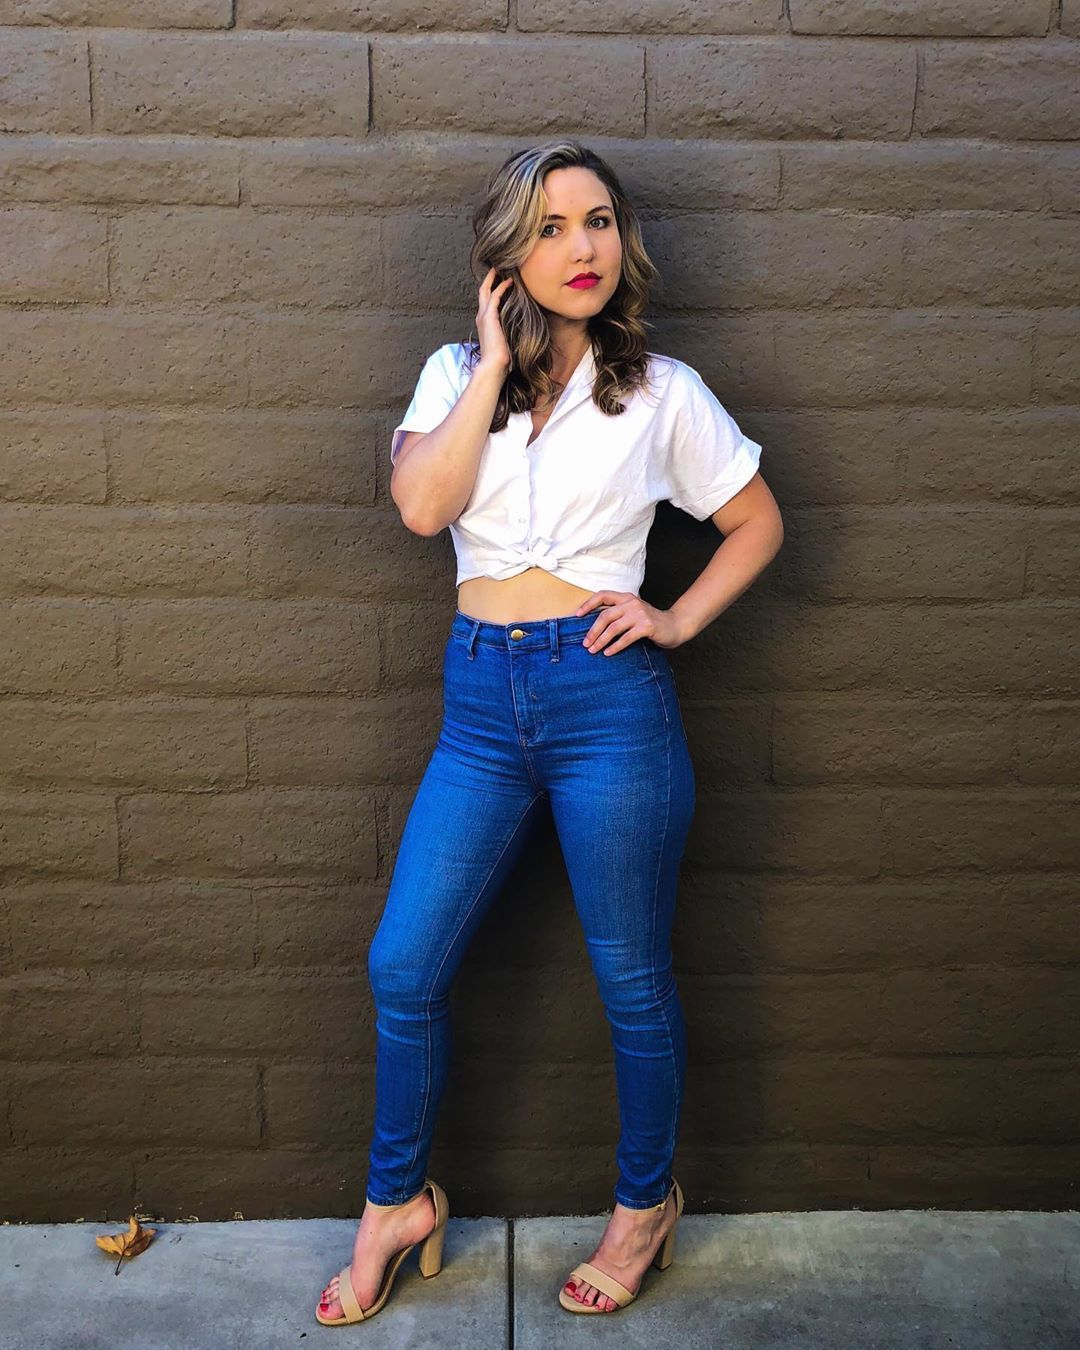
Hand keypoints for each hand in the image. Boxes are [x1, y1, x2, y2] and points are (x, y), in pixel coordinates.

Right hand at [476, 266, 513, 371]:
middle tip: (497, 266)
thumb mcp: (505, 340)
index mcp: (484, 322)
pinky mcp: (489, 316)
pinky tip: (510, 281)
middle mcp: (481, 316)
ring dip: (494, 278)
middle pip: (483, 291)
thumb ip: (509, 330)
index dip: (492, 289)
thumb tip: (522, 328)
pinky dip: (501, 287)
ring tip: (503, 268)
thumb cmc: (501, 357)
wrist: (494, 364)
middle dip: (489, 278)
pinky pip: (495, 296)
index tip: (501, 279)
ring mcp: (484, 316)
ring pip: (486, 290)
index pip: (487, 300)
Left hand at [574, 592, 690, 653]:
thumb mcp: (633, 613)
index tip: (577, 615)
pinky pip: (626, 638)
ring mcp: (640, 614)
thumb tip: (593, 627)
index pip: (603, 595)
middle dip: (593, 631)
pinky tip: (608, 653)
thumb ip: (618, 614)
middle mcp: (632, 602)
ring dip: (601, 640)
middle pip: (605, 616)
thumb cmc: (649, 622)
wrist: (675, 626)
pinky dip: (615, 647)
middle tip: (585, 643)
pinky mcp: (646, 626)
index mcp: (626, 597)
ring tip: (593, 650)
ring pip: (613, 628)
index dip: (588, 604)